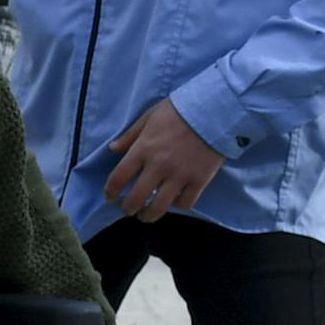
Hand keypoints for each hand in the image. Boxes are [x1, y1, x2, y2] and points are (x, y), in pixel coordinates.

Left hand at [101, 99, 224, 223]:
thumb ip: (130, 135)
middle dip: (128, 208)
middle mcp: (159, 165)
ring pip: (159, 207)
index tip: (110, 196)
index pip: (119, 176)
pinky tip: (174, 201)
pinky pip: (185, 203)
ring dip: (148, 215)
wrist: (214, 109)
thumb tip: (112, 149)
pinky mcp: (199, 180)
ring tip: (146, 215)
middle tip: (128, 209)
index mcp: (144, 148)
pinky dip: (177, 205)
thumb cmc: (179, 110)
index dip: (110, 190)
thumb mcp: (150, 117)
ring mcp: (180, 175)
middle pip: (136, 198)